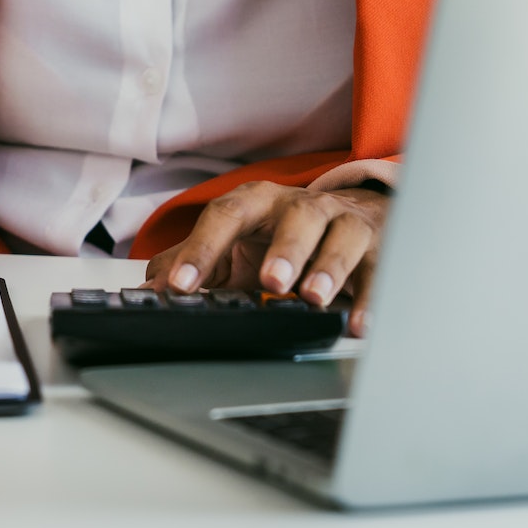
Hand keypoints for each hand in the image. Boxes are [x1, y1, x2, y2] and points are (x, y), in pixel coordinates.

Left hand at [144, 181, 387, 336]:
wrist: (352, 216)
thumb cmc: (283, 235)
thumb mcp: (235, 243)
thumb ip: (194, 263)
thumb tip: (147, 291)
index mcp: (257, 203)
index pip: (225, 216)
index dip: (202, 249)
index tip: (182, 285)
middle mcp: (302, 206)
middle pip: (295, 217)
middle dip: (284, 248)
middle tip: (270, 281)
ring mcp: (344, 222)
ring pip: (341, 236)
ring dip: (328, 267)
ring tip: (314, 297)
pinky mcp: (379, 247)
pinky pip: (380, 269)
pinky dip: (372, 298)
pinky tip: (360, 325)